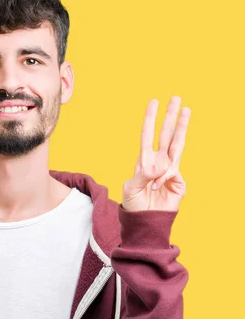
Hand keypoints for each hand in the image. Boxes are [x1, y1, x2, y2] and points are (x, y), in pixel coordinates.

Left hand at [122, 96, 190, 211]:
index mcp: (144, 160)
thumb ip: (144, 175)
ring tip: (186, 110)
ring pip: (177, 144)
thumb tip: (160, 167)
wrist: (145, 220)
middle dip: (171, 116)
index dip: (150, 119)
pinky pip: (171, 173)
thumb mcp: (131, 188)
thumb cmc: (134, 204)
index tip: (154, 102)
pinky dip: (162, 179)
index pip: (147, 135)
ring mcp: (170, 170)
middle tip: (176, 98)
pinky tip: (156, 188)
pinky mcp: (178, 181)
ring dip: (181, 127)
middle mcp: (158, 161)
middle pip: (166, 134)